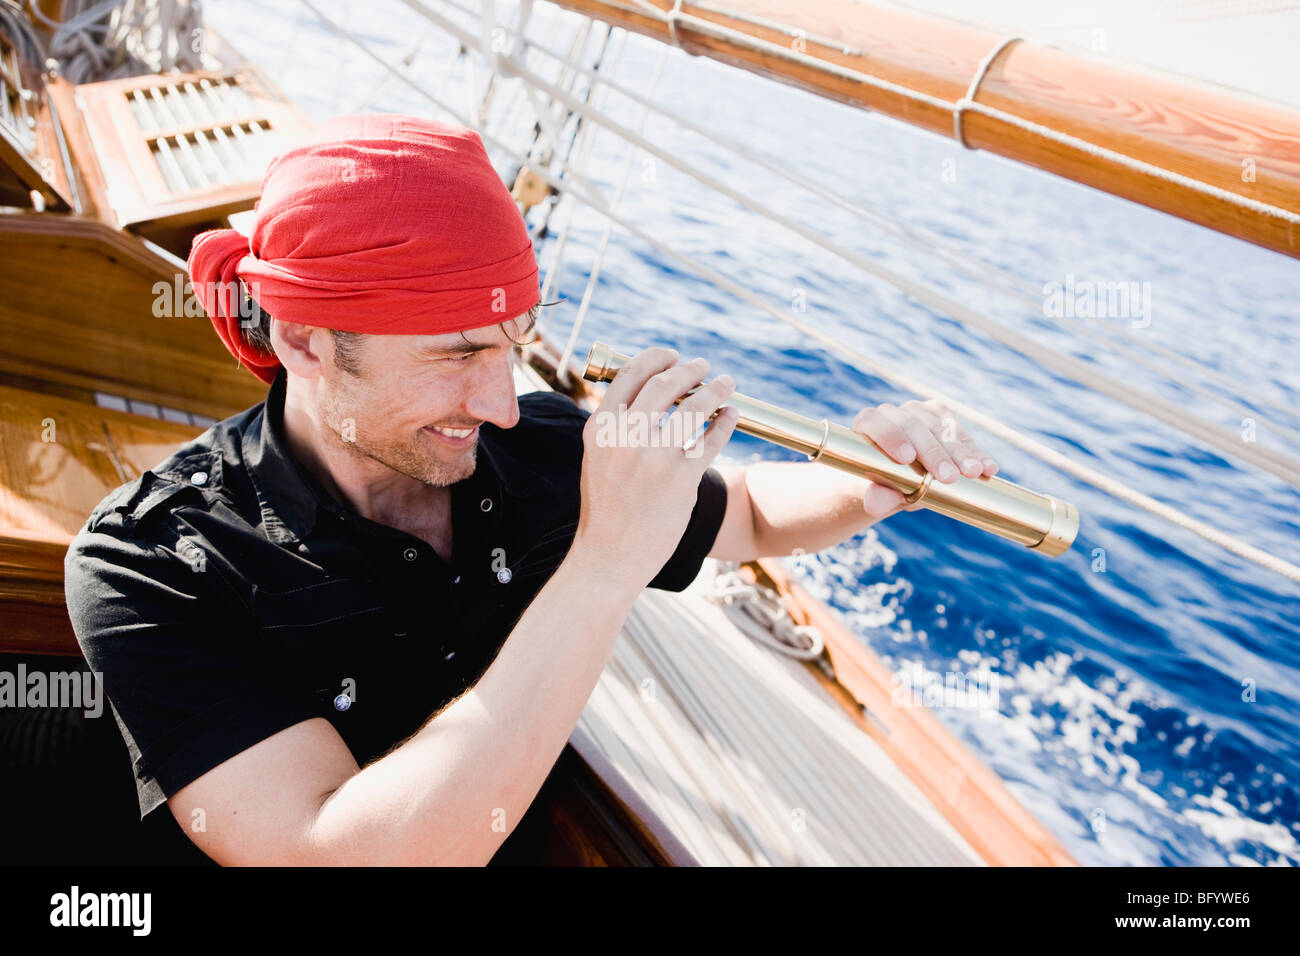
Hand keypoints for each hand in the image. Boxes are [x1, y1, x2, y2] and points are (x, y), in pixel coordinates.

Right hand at [575, 347, 738, 585]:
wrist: (610, 555)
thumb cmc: (606, 507)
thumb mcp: (597, 457)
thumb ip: (616, 425)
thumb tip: (650, 389)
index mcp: (599, 428)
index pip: (631, 375)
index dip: (656, 359)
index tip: (673, 355)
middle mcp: (625, 438)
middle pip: (666, 384)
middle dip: (690, 369)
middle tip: (705, 366)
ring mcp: (655, 458)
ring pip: (695, 407)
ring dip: (715, 389)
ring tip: (727, 383)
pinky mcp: (682, 480)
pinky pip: (711, 439)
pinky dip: (725, 421)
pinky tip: (730, 414)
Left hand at [851, 399, 997, 516]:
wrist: (895, 480)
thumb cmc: (878, 484)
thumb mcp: (875, 493)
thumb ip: (875, 496)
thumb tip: (876, 503)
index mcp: (868, 424)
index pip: (875, 422)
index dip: (891, 437)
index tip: (907, 459)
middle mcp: (894, 413)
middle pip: (913, 425)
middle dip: (933, 452)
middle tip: (949, 477)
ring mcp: (920, 412)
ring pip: (941, 427)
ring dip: (960, 451)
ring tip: (974, 473)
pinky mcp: (942, 418)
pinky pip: (961, 433)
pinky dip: (975, 452)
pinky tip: (989, 468)